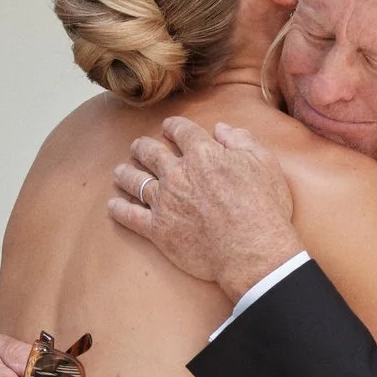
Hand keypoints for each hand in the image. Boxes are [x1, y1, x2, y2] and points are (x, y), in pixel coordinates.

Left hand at [108, 118, 300, 304]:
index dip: (173, 126)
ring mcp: (164, 202)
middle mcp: (177, 174)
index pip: (181, 131)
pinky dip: (119, 210)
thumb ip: (240, 140)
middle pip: (151, 153)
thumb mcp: (263, 163)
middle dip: (142, 147)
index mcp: (202, 154)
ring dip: (125, 173)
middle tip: (138, 146)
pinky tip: (112, 206)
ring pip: (135, 181)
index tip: (169, 127)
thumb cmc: (263, 207)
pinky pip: (130, 216)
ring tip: (119, 171)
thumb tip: (221, 128)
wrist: (251, 250)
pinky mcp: (158, 229)